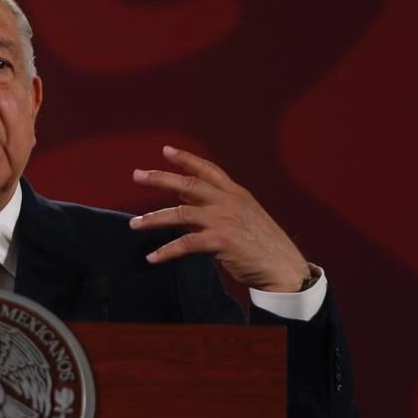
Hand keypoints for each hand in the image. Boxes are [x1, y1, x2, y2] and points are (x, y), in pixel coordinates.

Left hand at [129, 146, 310, 291]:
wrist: (284, 268)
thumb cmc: (262, 245)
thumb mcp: (243, 217)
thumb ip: (215, 209)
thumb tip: (185, 207)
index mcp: (236, 193)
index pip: (208, 169)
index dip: (186, 158)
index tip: (166, 150)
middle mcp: (229, 202)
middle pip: (188, 184)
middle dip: (160, 178)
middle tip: (137, 175)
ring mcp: (224, 220)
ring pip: (180, 214)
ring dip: (153, 219)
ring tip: (133, 224)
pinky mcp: (221, 242)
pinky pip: (185, 244)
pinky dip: (166, 251)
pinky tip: (152, 258)